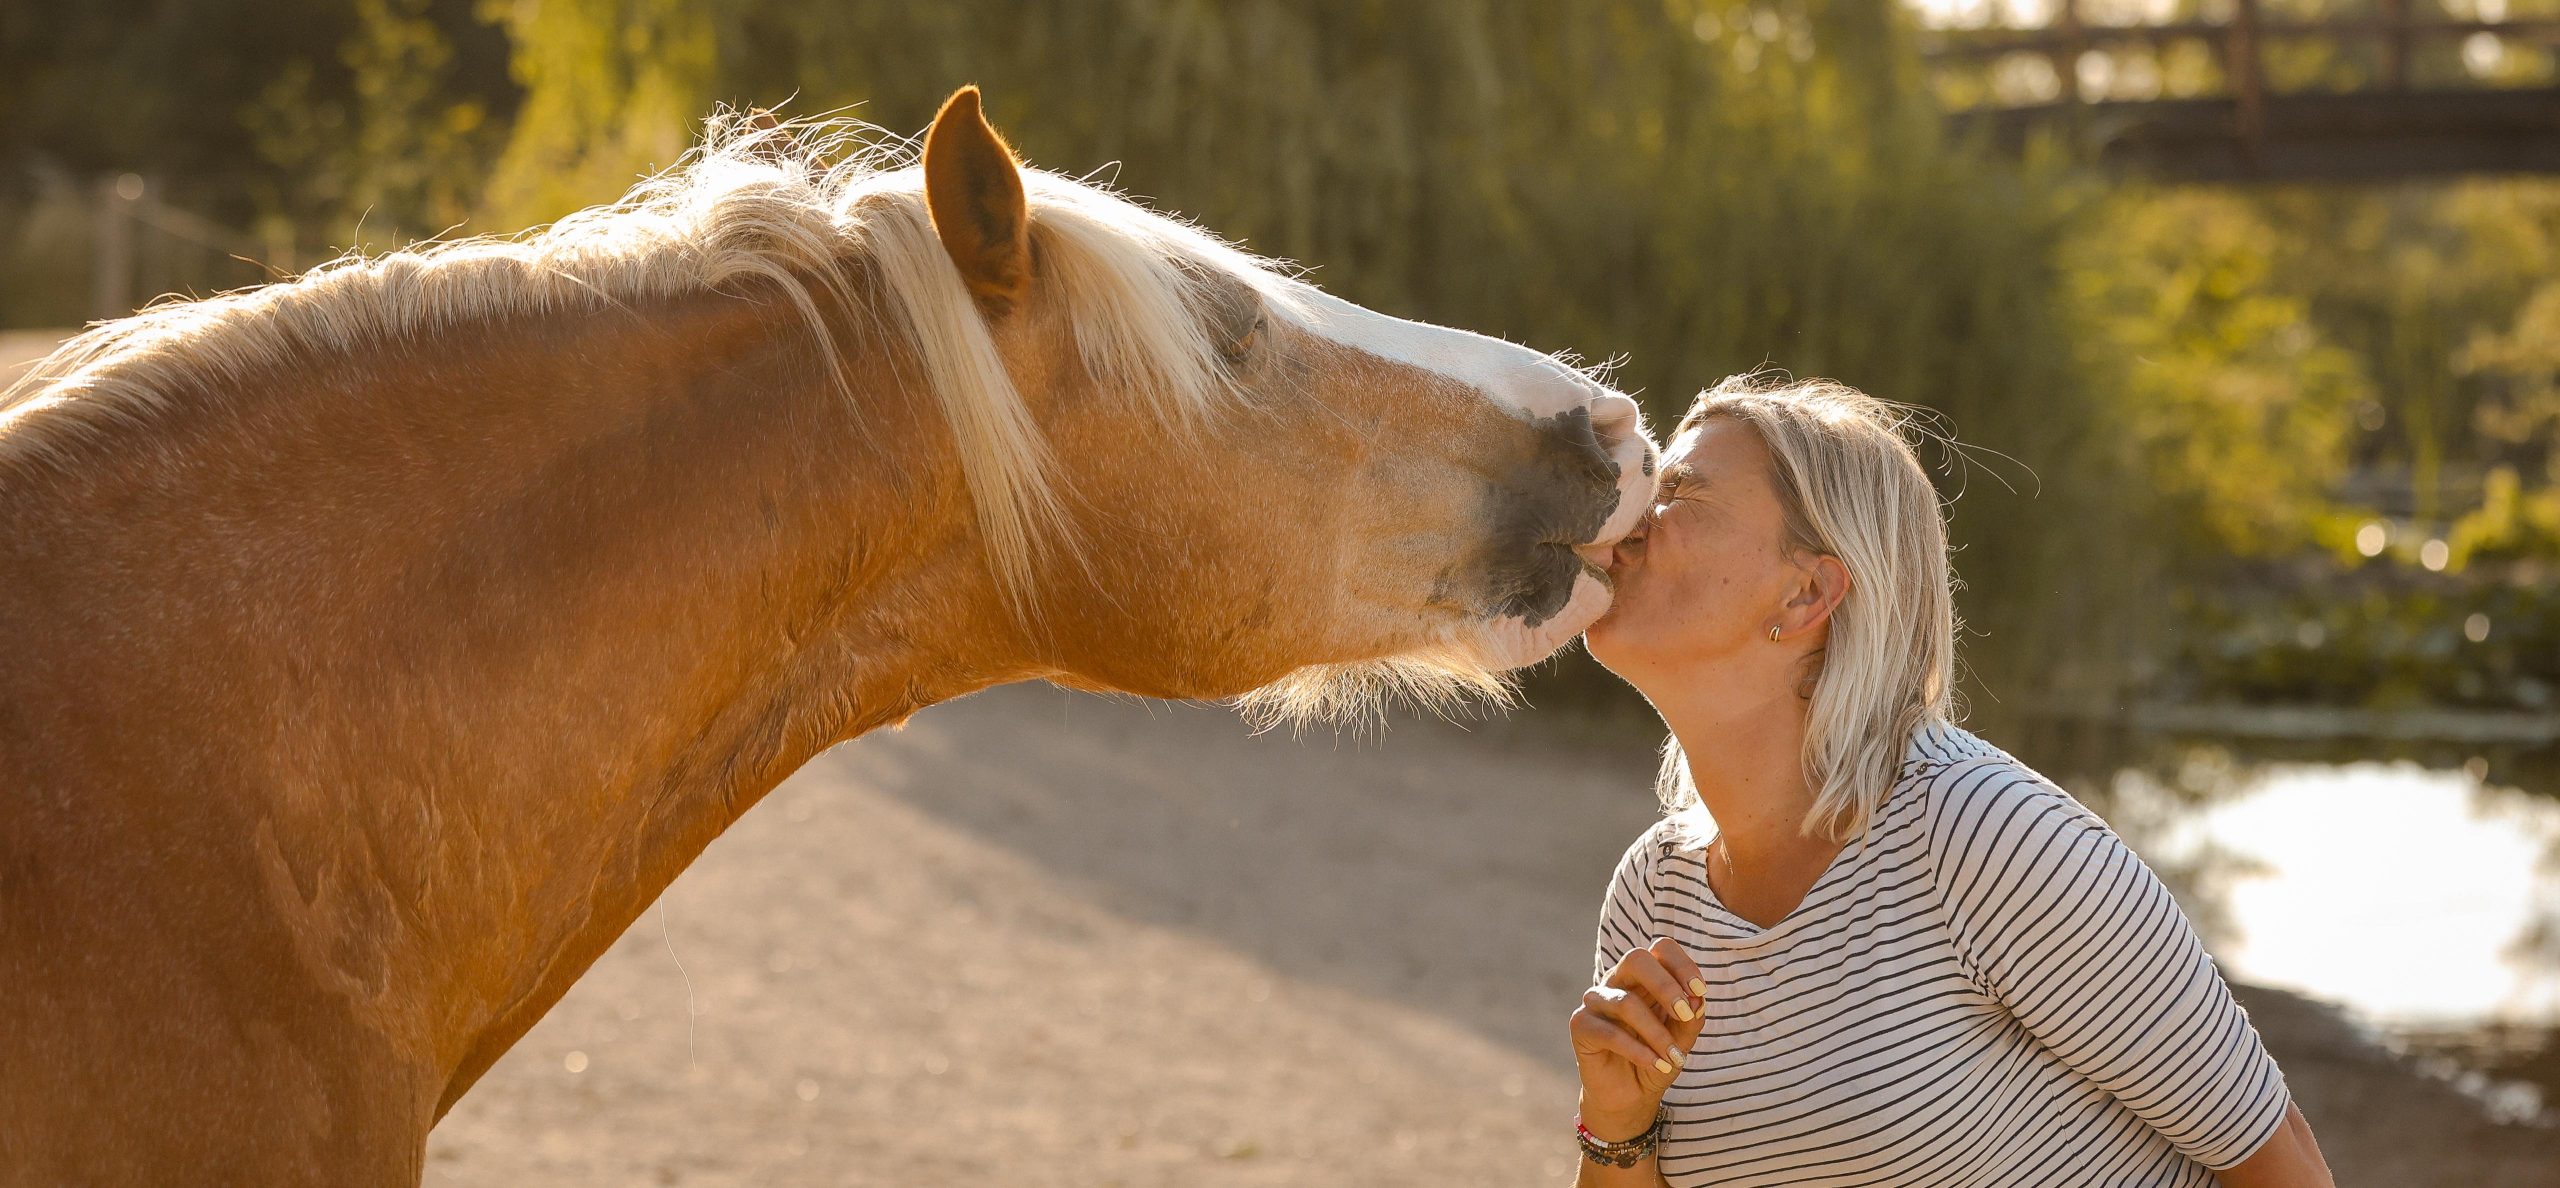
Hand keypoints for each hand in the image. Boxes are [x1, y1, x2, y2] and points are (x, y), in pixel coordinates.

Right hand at [1570, 937, 1708, 1139]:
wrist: (1629, 1097)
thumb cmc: (1656, 1059)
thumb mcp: (1681, 1041)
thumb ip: (1690, 1019)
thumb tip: (1698, 999)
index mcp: (1644, 977)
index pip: (1661, 949)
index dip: (1682, 965)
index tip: (1700, 992)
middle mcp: (1617, 981)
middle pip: (1636, 959)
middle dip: (1665, 986)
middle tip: (1685, 1014)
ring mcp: (1595, 1001)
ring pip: (1626, 1003)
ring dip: (1657, 1033)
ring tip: (1674, 1058)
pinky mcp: (1580, 1025)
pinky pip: (1610, 1032)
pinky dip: (1638, 1051)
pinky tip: (1657, 1065)